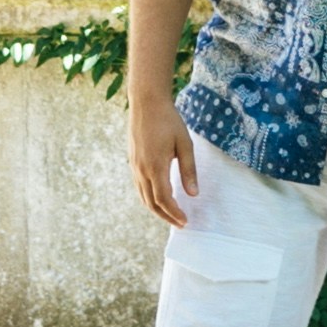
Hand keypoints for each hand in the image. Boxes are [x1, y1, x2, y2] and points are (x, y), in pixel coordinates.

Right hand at [129, 89, 199, 230]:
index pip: (163, 199)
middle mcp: (142, 170)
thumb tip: (193, 194)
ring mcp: (134, 166)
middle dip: (166, 216)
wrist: (146, 103)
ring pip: (143, 196)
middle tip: (180, 223)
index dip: (174, 213)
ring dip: (156, 209)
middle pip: (151, 203)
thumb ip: (189, 170)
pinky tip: (158, 197)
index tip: (185, 221)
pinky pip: (139, 186)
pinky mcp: (132, 161)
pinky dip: (148, 198)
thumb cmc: (168, 121)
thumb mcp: (185, 144)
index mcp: (155, 167)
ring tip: (170, 215)